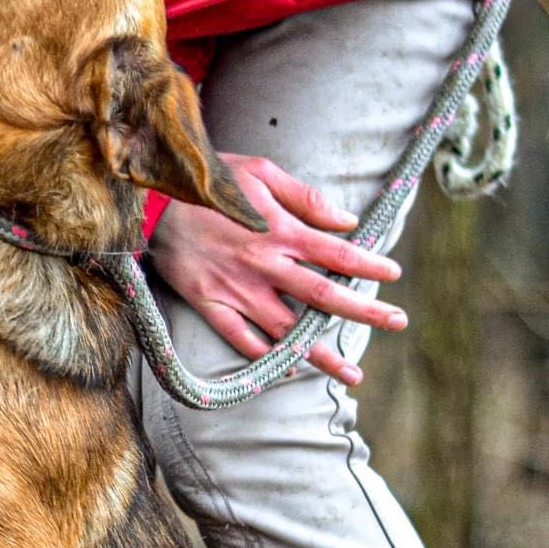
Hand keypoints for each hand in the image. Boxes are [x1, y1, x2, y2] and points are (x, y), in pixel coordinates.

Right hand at [149, 156, 406, 387]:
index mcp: (280, 231)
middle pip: (323, 296)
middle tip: (398, 323)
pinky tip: (288, 370)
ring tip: (350, 374)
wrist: (150, 201)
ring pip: (287, 330)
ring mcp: (236, 290)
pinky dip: (266, 358)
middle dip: (364, 312)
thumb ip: (306, 198)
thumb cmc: (208, 182)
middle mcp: (264, 266)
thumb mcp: (260, 173)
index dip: (370, 265)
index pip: (337, 253)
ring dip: (321, 354)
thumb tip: (348, 220)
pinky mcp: (209, 304)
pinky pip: (242, 340)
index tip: (393, 274)